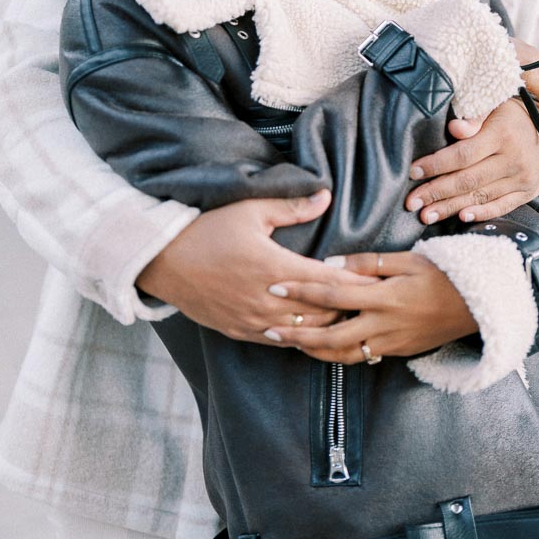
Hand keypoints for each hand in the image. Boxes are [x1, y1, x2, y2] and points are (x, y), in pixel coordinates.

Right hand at [135, 191, 366, 342]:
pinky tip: (314, 333)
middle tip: (370, 302)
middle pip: (321, 312)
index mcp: (274, 267)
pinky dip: (300, 338)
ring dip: (326, 326)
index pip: (328, 281)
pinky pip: (278, 342)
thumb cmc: (206, 229)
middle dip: (347, 307)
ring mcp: (252, 320)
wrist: (163, 261)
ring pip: (303, 332)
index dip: (355, 283)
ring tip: (348, 319)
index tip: (376, 282)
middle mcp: (266, 300)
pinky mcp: (238, 331)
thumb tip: (326, 196)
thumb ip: (291, 206)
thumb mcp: (250, 210)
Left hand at [263, 251, 475, 362]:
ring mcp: (389, 343)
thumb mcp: (407, 260)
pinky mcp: (396, 353)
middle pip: (329, 337)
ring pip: (341, 355)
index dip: (301, 292)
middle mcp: (383, 325)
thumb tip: (331, 264)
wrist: (476, 308)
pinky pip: (359, 358)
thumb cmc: (442, 275)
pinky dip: (335, 355)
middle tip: (268, 330)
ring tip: (289, 342)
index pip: (333, 295)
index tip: (275, 287)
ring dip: (311, 351)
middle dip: (296, 335)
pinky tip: (320, 349)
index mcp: (383, 297)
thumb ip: (368, 263)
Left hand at [404, 98, 538, 224]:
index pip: (463, 154)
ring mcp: (523, 179)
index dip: (436, 165)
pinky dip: (482, 214)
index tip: (413, 172)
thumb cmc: (514, 114)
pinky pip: (502, 207)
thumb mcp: (495, 106)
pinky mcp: (528, 192)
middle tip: (411, 203)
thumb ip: (474, 117)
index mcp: (502, 135)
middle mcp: (514, 159)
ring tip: (426, 215)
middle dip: (436, 193)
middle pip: (468, 180)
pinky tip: (461, 218)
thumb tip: (454, 128)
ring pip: (481, 197)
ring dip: (451, 208)